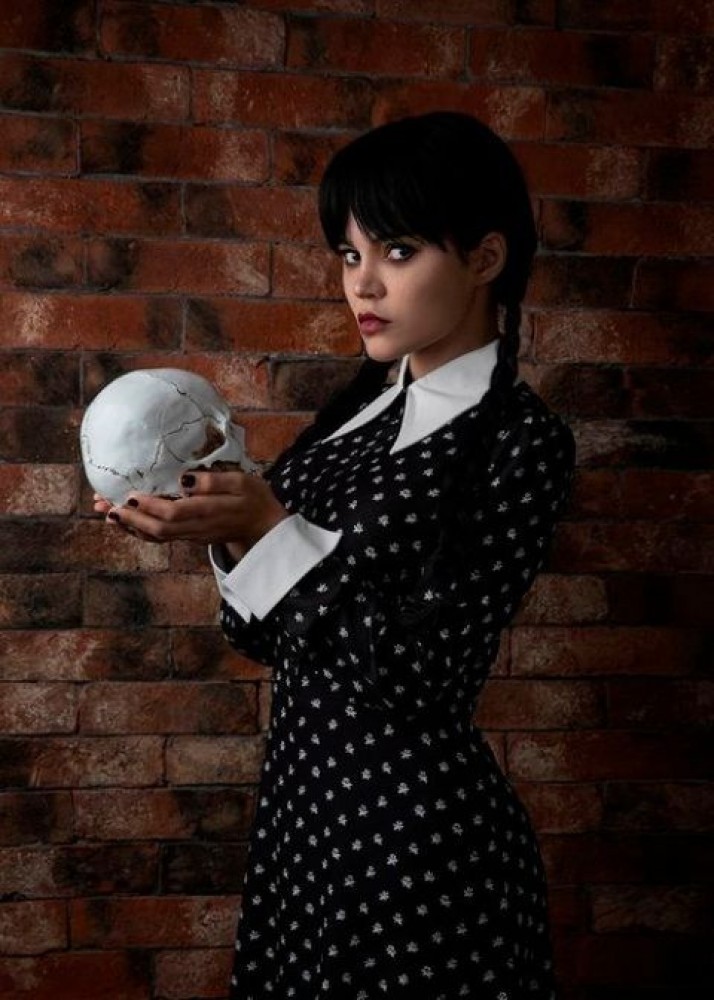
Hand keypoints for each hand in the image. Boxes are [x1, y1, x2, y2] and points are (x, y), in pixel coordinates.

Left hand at [97, 470, 288, 555]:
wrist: (265, 528)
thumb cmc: (255, 499)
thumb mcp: (242, 482)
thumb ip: (214, 481)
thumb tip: (185, 479)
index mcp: (208, 512)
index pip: (172, 513)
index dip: (148, 507)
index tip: (127, 495)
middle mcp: (196, 528)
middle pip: (157, 529)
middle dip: (129, 518)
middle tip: (104, 506)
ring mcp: (192, 536)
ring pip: (156, 536)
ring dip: (130, 525)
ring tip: (106, 514)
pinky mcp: (190, 537)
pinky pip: (162, 537)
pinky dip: (141, 530)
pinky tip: (127, 521)